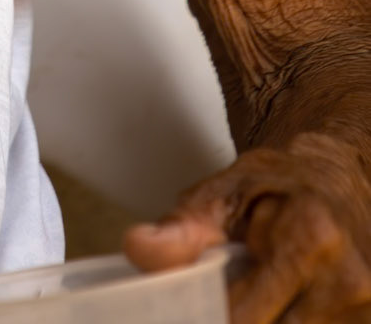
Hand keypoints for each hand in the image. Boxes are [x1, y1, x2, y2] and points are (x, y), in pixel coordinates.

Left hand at [125, 134, 370, 320]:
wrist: (344, 178)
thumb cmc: (283, 185)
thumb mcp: (227, 190)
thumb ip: (183, 227)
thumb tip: (139, 248)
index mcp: (308, 239)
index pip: (244, 317)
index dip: (211, 318)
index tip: (190, 310)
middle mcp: (346, 281)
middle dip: (241, 318)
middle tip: (223, 295)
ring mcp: (365, 308)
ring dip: (266, 319)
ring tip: (256, 289)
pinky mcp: (369, 323)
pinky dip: (288, 320)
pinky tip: (280, 303)